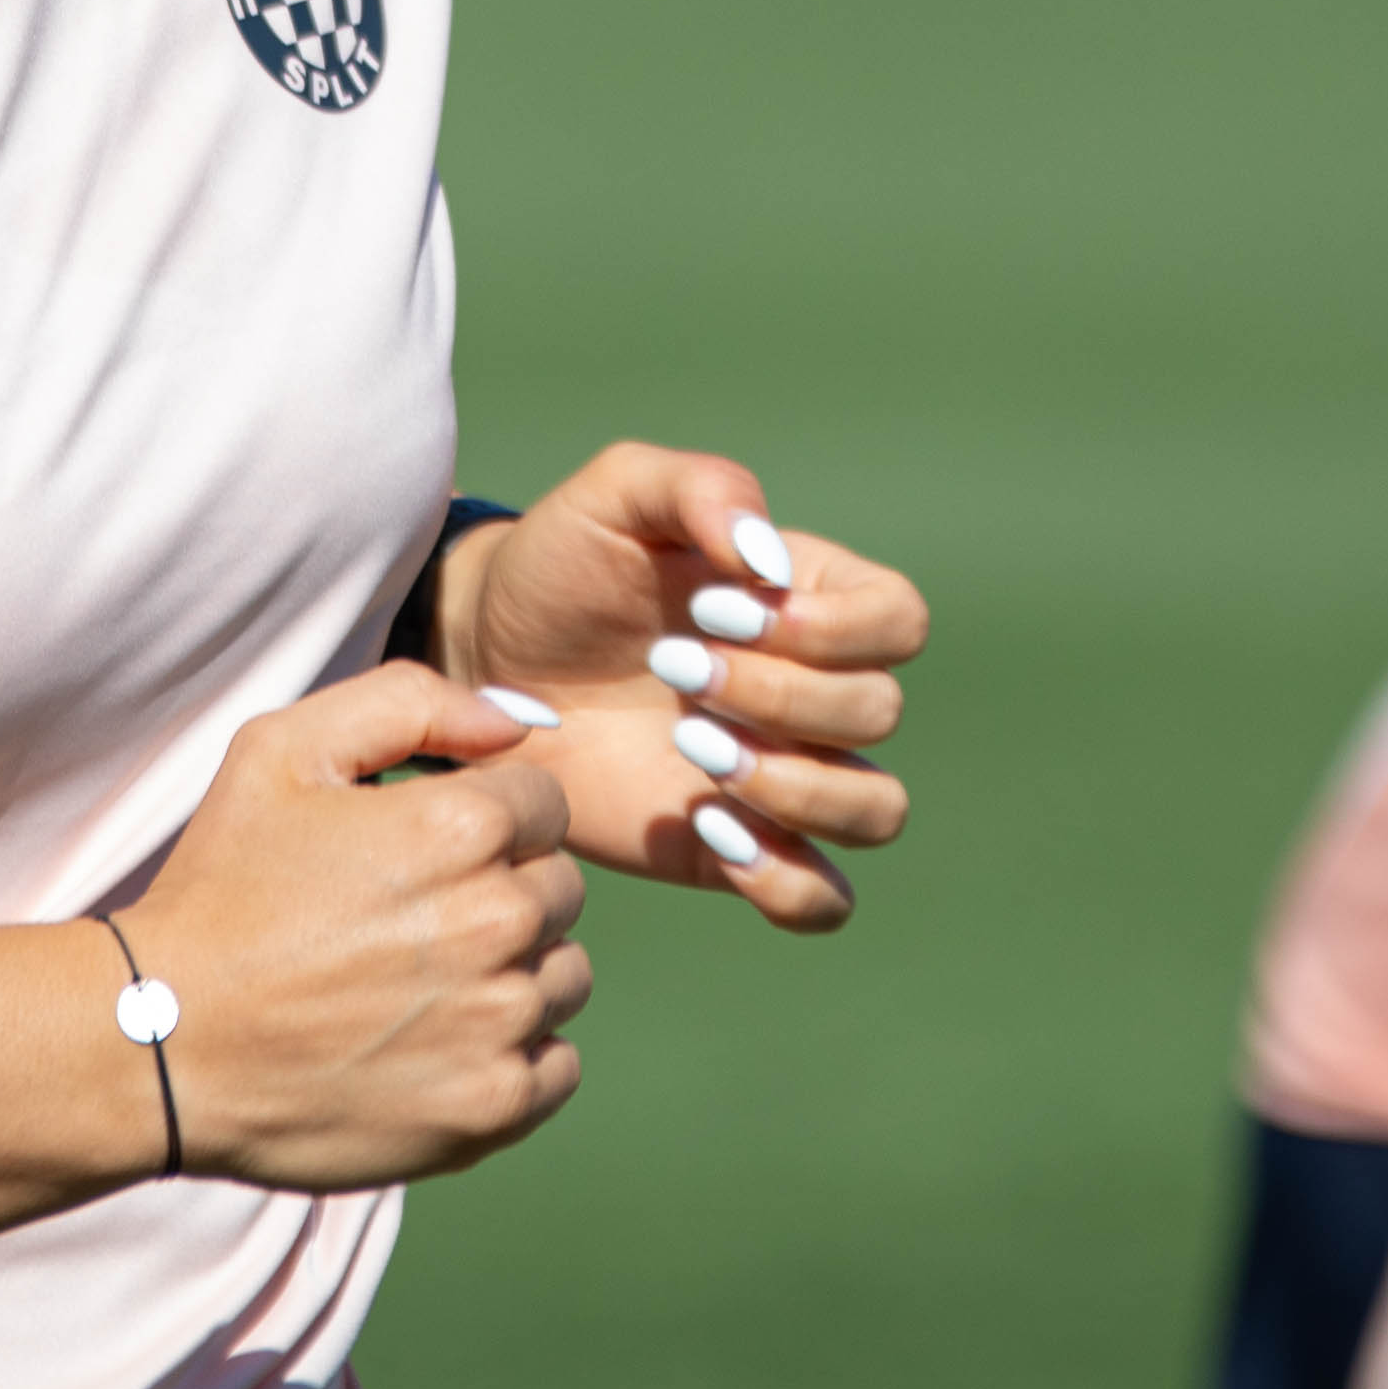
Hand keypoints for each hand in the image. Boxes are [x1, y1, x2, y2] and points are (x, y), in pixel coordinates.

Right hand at [116, 662, 584, 1190]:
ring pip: (565, 976)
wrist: (164, 1042)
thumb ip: (410, 703)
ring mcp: (498, 1021)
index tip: (423, 856)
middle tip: (411, 924)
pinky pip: (557, 1066)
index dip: (485, 822)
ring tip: (422, 987)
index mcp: (459, 827)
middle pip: (560, 890)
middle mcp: (495, 921)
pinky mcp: (491, 1106)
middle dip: (502, 892)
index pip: (544, 806)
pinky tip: (441, 1046)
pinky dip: (515, 1055)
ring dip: (514, 974)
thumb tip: (515, 721)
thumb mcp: (282, 751)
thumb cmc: (222, 892)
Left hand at [447, 444, 921, 930]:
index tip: (715, 608)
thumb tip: (767, 558)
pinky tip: (708, 829)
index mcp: (810, 599)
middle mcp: (814, 692)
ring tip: (697, 756)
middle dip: (779, 696)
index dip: (829, 626)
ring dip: (798, 788)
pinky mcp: (737, 849)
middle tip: (673, 669)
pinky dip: (787, 882)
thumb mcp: (617, 493)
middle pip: (879, 712)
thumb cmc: (563, 565)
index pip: (898, 620)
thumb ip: (700, 489)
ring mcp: (784, 777)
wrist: (489, 659)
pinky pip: (820, 900)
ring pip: (877, 811)